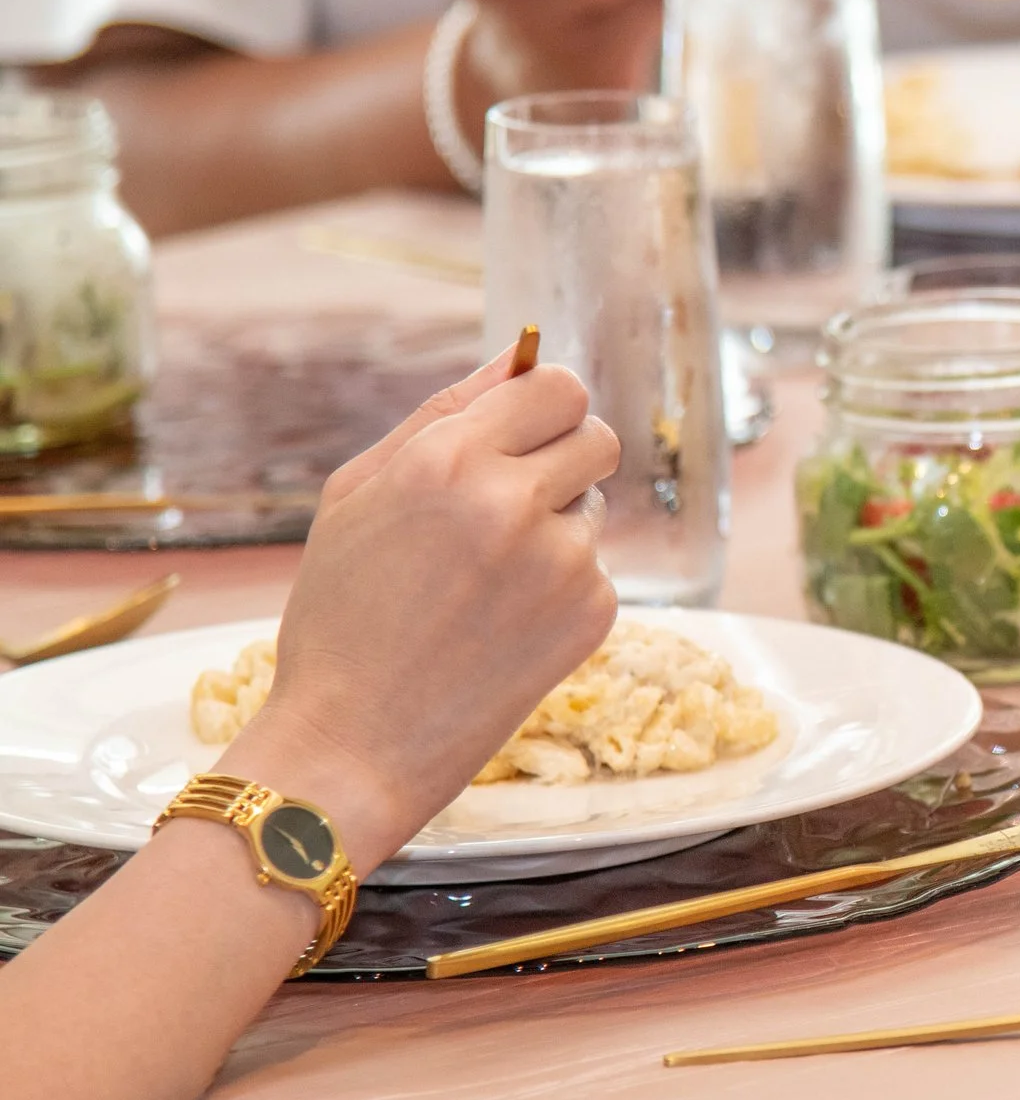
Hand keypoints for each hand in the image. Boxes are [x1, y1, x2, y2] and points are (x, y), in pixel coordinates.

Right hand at [221, 346, 619, 871]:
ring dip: (556, 525)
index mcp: (449, 458)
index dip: (546, 405)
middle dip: (565, 456)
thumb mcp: (360, 494)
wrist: (353, 742)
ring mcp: (564, 561)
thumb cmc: (342, 612)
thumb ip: (444, 413)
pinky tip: (502, 624)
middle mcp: (515, 501)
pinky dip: (561, 588)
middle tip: (513, 499)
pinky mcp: (594, 614)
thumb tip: (518, 358)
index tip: (529, 429)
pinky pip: (596, 568)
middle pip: (597, 434)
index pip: (557, 386)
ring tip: (483, 580)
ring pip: (593, 505)